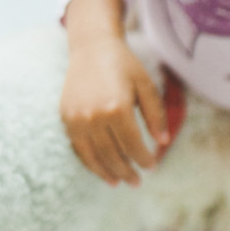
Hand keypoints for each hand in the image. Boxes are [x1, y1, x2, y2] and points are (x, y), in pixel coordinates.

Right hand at [60, 36, 168, 186]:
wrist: (91, 48)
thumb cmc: (123, 65)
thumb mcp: (145, 85)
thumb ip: (155, 114)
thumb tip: (163, 142)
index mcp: (117, 107)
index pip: (132, 145)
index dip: (143, 159)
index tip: (152, 167)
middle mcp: (94, 116)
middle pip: (112, 154)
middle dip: (127, 171)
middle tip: (137, 182)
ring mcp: (77, 118)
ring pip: (93, 156)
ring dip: (108, 172)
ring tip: (119, 182)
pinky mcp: (66, 118)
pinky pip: (79, 148)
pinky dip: (90, 163)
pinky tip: (102, 170)